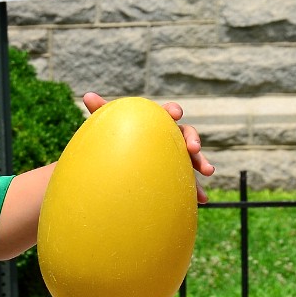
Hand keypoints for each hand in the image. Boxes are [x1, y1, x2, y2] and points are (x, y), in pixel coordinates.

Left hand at [82, 92, 214, 203]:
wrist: (123, 158)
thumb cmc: (119, 135)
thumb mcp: (111, 124)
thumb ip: (103, 110)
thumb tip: (87, 96)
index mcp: (157, 121)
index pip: (167, 113)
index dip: (172, 112)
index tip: (175, 114)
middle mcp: (171, 136)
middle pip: (187, 134)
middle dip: (193, 139)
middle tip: (194, 148)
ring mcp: (177, 155)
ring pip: (193, 158)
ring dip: (203, 162)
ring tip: (208, 171)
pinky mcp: (178, 174)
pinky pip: (190, 181)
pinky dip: (197, 189)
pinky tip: (201, 200)